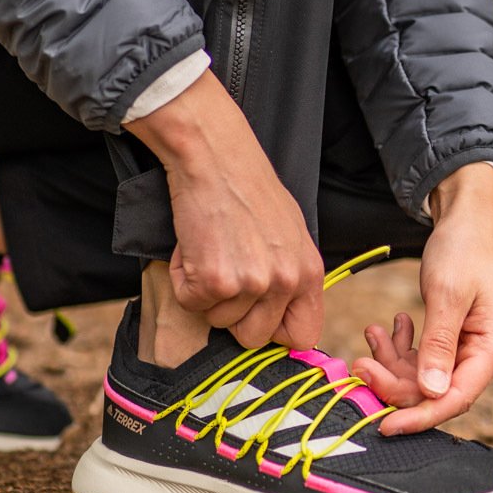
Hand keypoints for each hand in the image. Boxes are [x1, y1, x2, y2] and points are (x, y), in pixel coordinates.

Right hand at [128, 70, 323, 349]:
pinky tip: (192, 245)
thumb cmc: (247, 187)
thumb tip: (281, 317)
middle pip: (253, 337)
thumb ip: (290, 275)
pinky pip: (190, 302)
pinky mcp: (214, 280)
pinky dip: (183, 278)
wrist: (214, 155)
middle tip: (223, 270)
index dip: (274, 331)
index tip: (254, 313)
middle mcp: (285, 282)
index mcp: (308, 272)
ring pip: (218, 321)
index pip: (302, 336)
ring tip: (210, 247)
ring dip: (205, 291)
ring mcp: (251, 283)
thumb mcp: (288, 232)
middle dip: (231, 312)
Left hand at [351, 164, 492, 434]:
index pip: (454, 400)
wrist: (467, 218)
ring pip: (422, 376)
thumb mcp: (446, 294)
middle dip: (394, 380)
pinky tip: (387, 325)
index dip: (418, 416)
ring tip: (372, 331)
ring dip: (392, 360)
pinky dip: (400, 346)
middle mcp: (484, 357)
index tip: (383, 425)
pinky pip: (421, 358)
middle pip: (434, 392)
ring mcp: (468, 349)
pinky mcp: (452, 340)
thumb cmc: (463, 250)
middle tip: (359, 361)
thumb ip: (440, 344)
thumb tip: (432, 394)